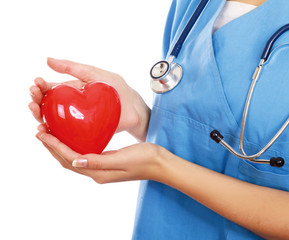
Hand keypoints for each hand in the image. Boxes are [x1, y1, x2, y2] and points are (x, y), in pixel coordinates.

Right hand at [29, 58, 150, 141]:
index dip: (40, 87)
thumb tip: (47, 60)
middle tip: (32, 98)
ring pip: (52, 120)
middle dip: (36, 100)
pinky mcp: (81, 133)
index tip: (36, 83)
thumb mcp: (94, 74)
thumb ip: (73, 67)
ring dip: (39, 115)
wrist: (135, 110)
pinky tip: (44, 130)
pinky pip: (63, 134)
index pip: (50, 90)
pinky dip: (51, 133)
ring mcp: (75, 121)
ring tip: (35, 109)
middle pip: (47, 105)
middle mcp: (71, 107)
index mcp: (72, 91)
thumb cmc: (117, 90)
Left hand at [35, 130, 166, 182]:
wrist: (160, 164)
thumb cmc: (145, 159)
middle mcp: (96, 172)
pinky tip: (72, 137)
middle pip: (67, 160)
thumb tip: (75, 160)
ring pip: (73, 158)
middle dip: (52, 146)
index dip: (54, 145)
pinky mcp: (106, 163)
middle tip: (40, 130)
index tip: (42, 132)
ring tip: (50, 133)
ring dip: (59, 147)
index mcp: (98, 172)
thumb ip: (98, 161)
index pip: (69, 158)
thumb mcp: (122, 158)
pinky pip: (83, 155)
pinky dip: (72, 146)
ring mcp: (101, 169)